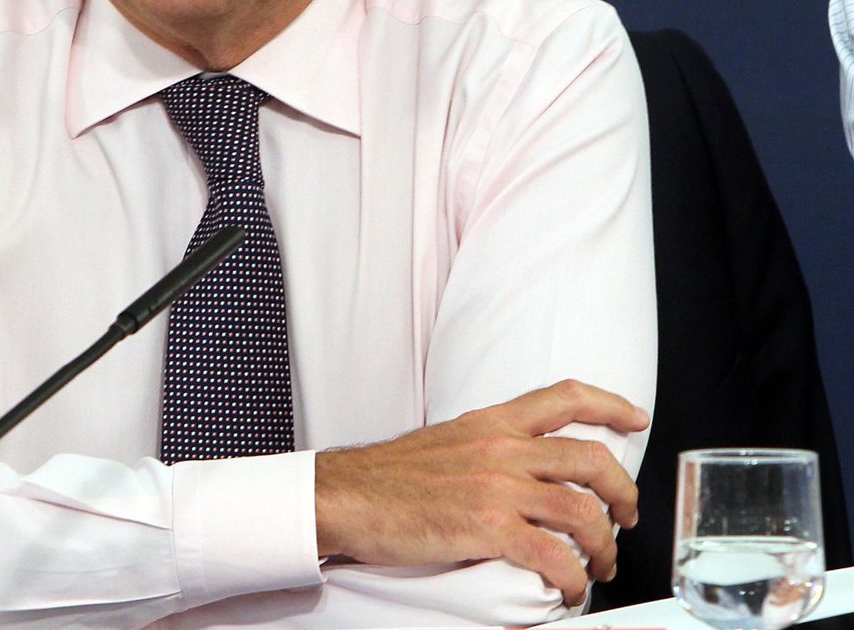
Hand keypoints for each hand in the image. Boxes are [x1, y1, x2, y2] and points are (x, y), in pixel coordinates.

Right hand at [314, 378, 648, 605]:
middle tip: (627, 516)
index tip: (635, 418)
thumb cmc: (391, 475)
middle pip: (589, 457)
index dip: (609, 404)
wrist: (350, 495)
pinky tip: (568, 589)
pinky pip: (554, 555)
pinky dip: (572, 578)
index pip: (564, 396)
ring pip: (582, 509)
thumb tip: (523, 468)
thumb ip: (489, 446)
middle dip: (623, 491)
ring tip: (602, 564)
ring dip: (605, 545)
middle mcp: (501, 447)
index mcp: (491, 421)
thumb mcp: (448, 440)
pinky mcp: (488, 528)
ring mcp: (496, 486)